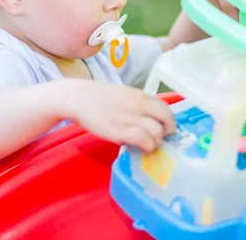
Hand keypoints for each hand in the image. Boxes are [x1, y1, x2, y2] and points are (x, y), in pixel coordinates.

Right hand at [57, 79, 175, 152]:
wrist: (77, 97)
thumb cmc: (99, 99)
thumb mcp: (124, 96)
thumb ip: (139, 106)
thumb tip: (149, 122)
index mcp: (141, 96)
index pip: (165, 107)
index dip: (168, 121)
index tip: (165, 129)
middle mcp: (139, 104)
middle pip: (167, 118)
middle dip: (168, 132)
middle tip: (160, 138)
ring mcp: (131, 117)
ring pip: (157, 132)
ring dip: (156, 142)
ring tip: (147, 145)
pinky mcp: (120, 130)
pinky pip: (143, 139)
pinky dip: (146, 146)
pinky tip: (141, 149)